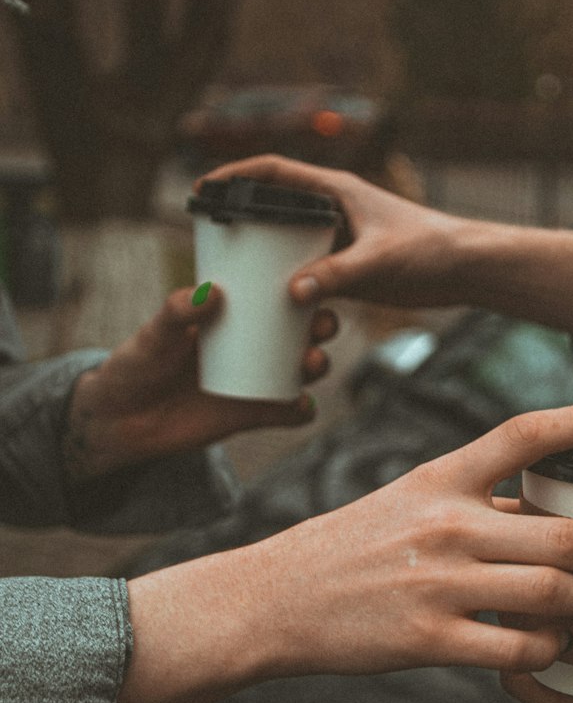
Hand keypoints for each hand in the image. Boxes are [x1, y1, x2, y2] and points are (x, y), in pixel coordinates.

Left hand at [62, 284, 336, 481]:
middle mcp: (252, 346)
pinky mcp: (252, 414)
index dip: (302, 289)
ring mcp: (255, 380)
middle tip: (319, 328)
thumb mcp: (153, 334)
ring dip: (315, 365)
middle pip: (301, 332)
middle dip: (321, 327)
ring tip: (309, 363)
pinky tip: (300, 406)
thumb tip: (211, 292)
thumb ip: (177, 312)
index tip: (309, 283)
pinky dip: (300, 411)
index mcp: (233, 316)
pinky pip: (287, 413)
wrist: (122, 419)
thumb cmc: (136, 365)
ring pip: (301, 370)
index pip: (276, 297)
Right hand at [198, 155, 572, 336]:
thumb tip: (293, 294)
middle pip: (274, 207)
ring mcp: (342, 238)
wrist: (469, 269)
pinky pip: (309, 272)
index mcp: (336, 190)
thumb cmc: (431, 250)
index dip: (234, 175)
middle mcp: (335, 209)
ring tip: (230, 278)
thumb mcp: (380, 261)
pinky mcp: (352, 266)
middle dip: (240, 221)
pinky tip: (270, 308)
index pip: (273, 171)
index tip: (202, 187)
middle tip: (207, 241)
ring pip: (289, 243)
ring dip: (263, 258)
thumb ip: (337, 276)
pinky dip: (289, 285)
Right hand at [252, 404, 572, 676]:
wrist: (273, 598)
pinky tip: (563, 648)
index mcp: (441, 479)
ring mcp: (439, 583)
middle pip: (564, 535)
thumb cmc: (344, 549)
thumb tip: (540, 509)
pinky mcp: (428, 638)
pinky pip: (514, 649)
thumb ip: (471, 502)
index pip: (523, 435)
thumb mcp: (404, 502)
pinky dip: (550, 650)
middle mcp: (446, 525)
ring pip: (552, 594)